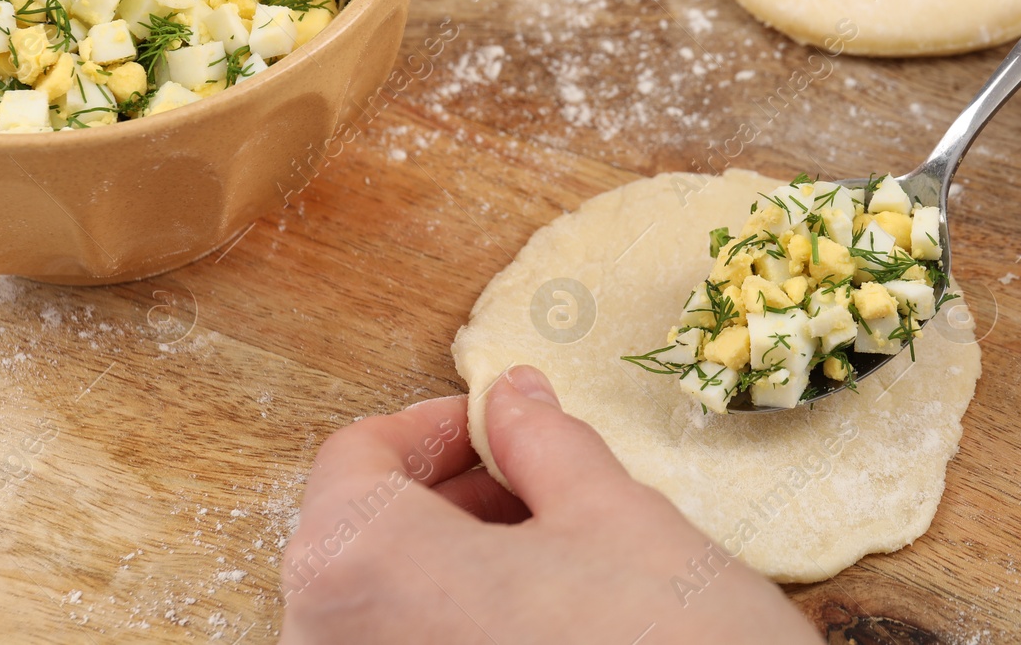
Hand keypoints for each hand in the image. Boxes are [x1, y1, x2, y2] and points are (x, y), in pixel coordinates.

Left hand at [281, 366, 820, 643]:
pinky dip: (451, 625)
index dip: (431, 427)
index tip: (491, 424)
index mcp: (362, 567)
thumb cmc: (667, 643)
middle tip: (528, 480)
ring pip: (376, 608)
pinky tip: (534, 620)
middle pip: (354, 539)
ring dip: (445, 564)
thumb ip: (542, 443)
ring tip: (544, 553)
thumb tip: (512, 399)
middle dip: (441, 497)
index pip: (353, 461)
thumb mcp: (610, 512)